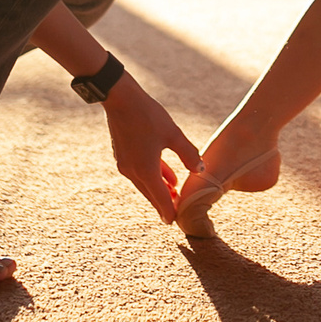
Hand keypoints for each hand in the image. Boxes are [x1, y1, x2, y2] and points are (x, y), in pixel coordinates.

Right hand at [100, 74, 201, 222]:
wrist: (120, 99)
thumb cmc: (148, 115)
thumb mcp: (173, 134)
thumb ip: (188, 154)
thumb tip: (200, 170)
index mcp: (146, 170)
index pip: (161, 201)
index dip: (171, 212)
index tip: (180, 222)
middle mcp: (133, 172)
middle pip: (152, 196)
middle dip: (167, 204)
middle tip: (181, 213)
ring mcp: (125, 164)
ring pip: (146, 184)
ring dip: (161, 190)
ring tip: (177, 195)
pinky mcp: (123, 156)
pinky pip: (141, 173)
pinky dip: (154, 177)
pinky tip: (167, 177)